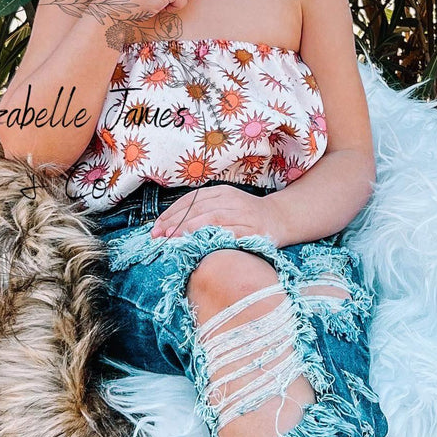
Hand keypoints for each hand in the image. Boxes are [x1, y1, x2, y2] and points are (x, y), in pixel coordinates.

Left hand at [147, 184, 283, 244]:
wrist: (280, 219)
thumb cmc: (246, 216)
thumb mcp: (224, 206)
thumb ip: (202, 212)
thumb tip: (170, 226)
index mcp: (221, 192)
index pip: (190, 200)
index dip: (171, 213)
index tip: (156, 226)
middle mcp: (230, 199)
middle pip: (197, 208)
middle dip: (174, 222)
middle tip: (158, 235)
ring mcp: (242, 214)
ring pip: (211, 218)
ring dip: (188, 229)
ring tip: (172, 239)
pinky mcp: (252, 229)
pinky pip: (229, 232)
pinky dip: (211, 237)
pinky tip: (197, 244)